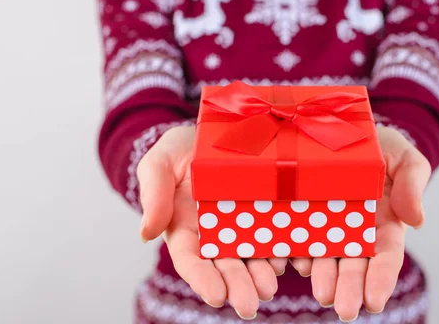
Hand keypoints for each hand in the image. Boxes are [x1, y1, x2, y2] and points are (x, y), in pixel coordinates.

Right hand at [137, 125, 286, 319]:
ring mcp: (241, 225)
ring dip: (260, 274)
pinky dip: (284, 250)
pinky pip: (275, 234)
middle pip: (224, 265)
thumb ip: (153, 195)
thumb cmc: (179, 150)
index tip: (216, 296)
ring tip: (270, 288)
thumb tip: (146, 234)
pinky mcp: (264, 213)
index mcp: (185, 228)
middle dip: (237, 286)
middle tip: (249, 306)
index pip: (191, 259)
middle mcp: (214, 234)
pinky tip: (292, 261)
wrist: (211, 132)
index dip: (202, 278)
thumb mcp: (159, 163)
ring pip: (251, 256)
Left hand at [289, 127, 430, 321]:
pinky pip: (295, 236)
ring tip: (321, 294)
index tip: (374, 302)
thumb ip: (413, 183)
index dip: (381, 279)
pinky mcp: (300, 215)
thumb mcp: (404, 157)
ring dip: (323, 277)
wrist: (344, 127)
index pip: (385, 256)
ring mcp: (326, 225)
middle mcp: (354, 231)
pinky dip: (293, 252)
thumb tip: (417, 222)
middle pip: (354, 265)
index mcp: (384, 223)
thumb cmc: (380, 145)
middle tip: (344, 310)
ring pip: (324, 257)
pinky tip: (291, 263)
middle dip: (350, 288)